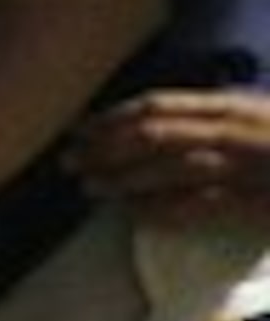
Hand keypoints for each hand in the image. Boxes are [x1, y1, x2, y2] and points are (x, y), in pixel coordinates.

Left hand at [63, 87, 269, 231]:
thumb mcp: (256, 117)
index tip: (79, 130)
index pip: (157, 106)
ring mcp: (245, 166)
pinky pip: (199, 205)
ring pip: (170, 168)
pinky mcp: (255, 202)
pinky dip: (162, 209)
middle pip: (154, 135)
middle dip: (105, 148)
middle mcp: (234, 130)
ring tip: (91, 189)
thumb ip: (214, 117)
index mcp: (231, 105)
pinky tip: (134, 215)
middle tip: (69, 161)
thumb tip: (158, 122)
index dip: (111, 118)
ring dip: (124, 179)